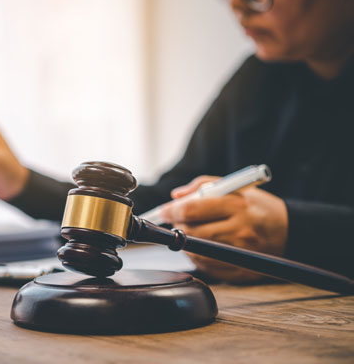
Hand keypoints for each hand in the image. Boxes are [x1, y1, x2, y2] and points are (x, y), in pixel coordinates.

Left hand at [158, 176, 288, 282]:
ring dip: (185, 243)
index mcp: (237, 206)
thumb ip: (203, 185)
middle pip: (192, 232)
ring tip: (188, 233)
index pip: (192, 209)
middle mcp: (239, 230)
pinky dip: (197, 258)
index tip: (163, 211)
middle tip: (173, 221)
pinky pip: (209, 268)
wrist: (291, 231)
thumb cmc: (258, 207)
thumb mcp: (236, 186)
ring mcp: (241, 253)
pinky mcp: (242, 271)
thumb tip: (176, 196)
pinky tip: (200, 248)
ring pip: (197, 251)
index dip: (171, 211)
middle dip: (176, 226)